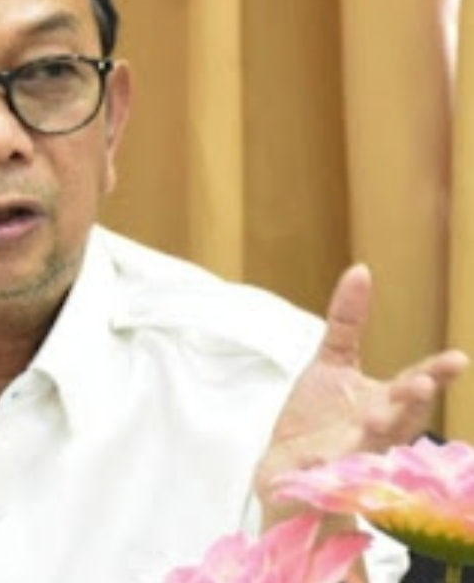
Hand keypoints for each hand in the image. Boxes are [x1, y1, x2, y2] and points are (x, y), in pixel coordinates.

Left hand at [255, 264, 468, 522]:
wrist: (288, 463)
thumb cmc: (320, 414)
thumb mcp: (333, 361)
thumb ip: (348, 321)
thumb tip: (361, 269)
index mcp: (385, 405)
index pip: (414, 387)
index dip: (435, 374)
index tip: (458, 359)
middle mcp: (376, 433)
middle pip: (400, 419)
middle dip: (411, 404)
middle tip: (421, 385)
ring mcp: (350, 457)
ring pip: (368, 448)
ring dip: (374, 435)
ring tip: (374, 418)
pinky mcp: (319, 476)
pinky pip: (323, 473)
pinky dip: (321, 466)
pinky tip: (317, 457)